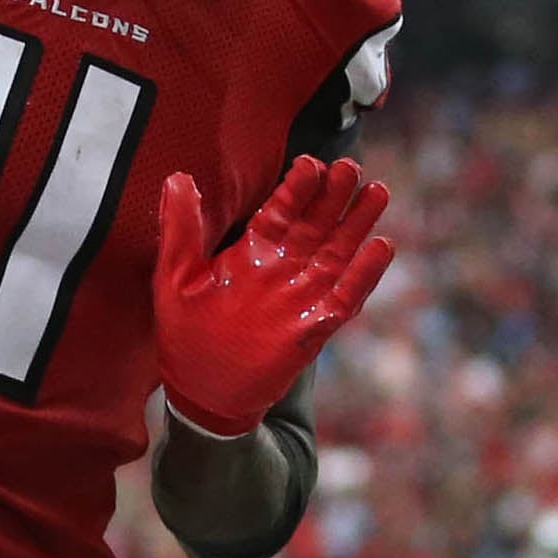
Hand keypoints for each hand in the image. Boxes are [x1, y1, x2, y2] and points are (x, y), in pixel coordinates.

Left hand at [150, 156, 394, 438]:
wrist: (203, 394)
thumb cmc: (185, 335)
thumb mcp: (175, 277)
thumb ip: (180, 228)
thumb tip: (177, 177)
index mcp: (253, 251)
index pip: (281, 210)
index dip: (297, 187)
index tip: (309, 164)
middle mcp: (283, 267)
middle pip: (316, 223)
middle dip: (334, 195)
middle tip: (350, 167)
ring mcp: (303, 296)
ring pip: (338, 251)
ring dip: (358, 223)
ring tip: (377, 191)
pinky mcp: (316, 326)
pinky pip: (347, 296)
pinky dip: (365, 274)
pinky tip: (382, 247)